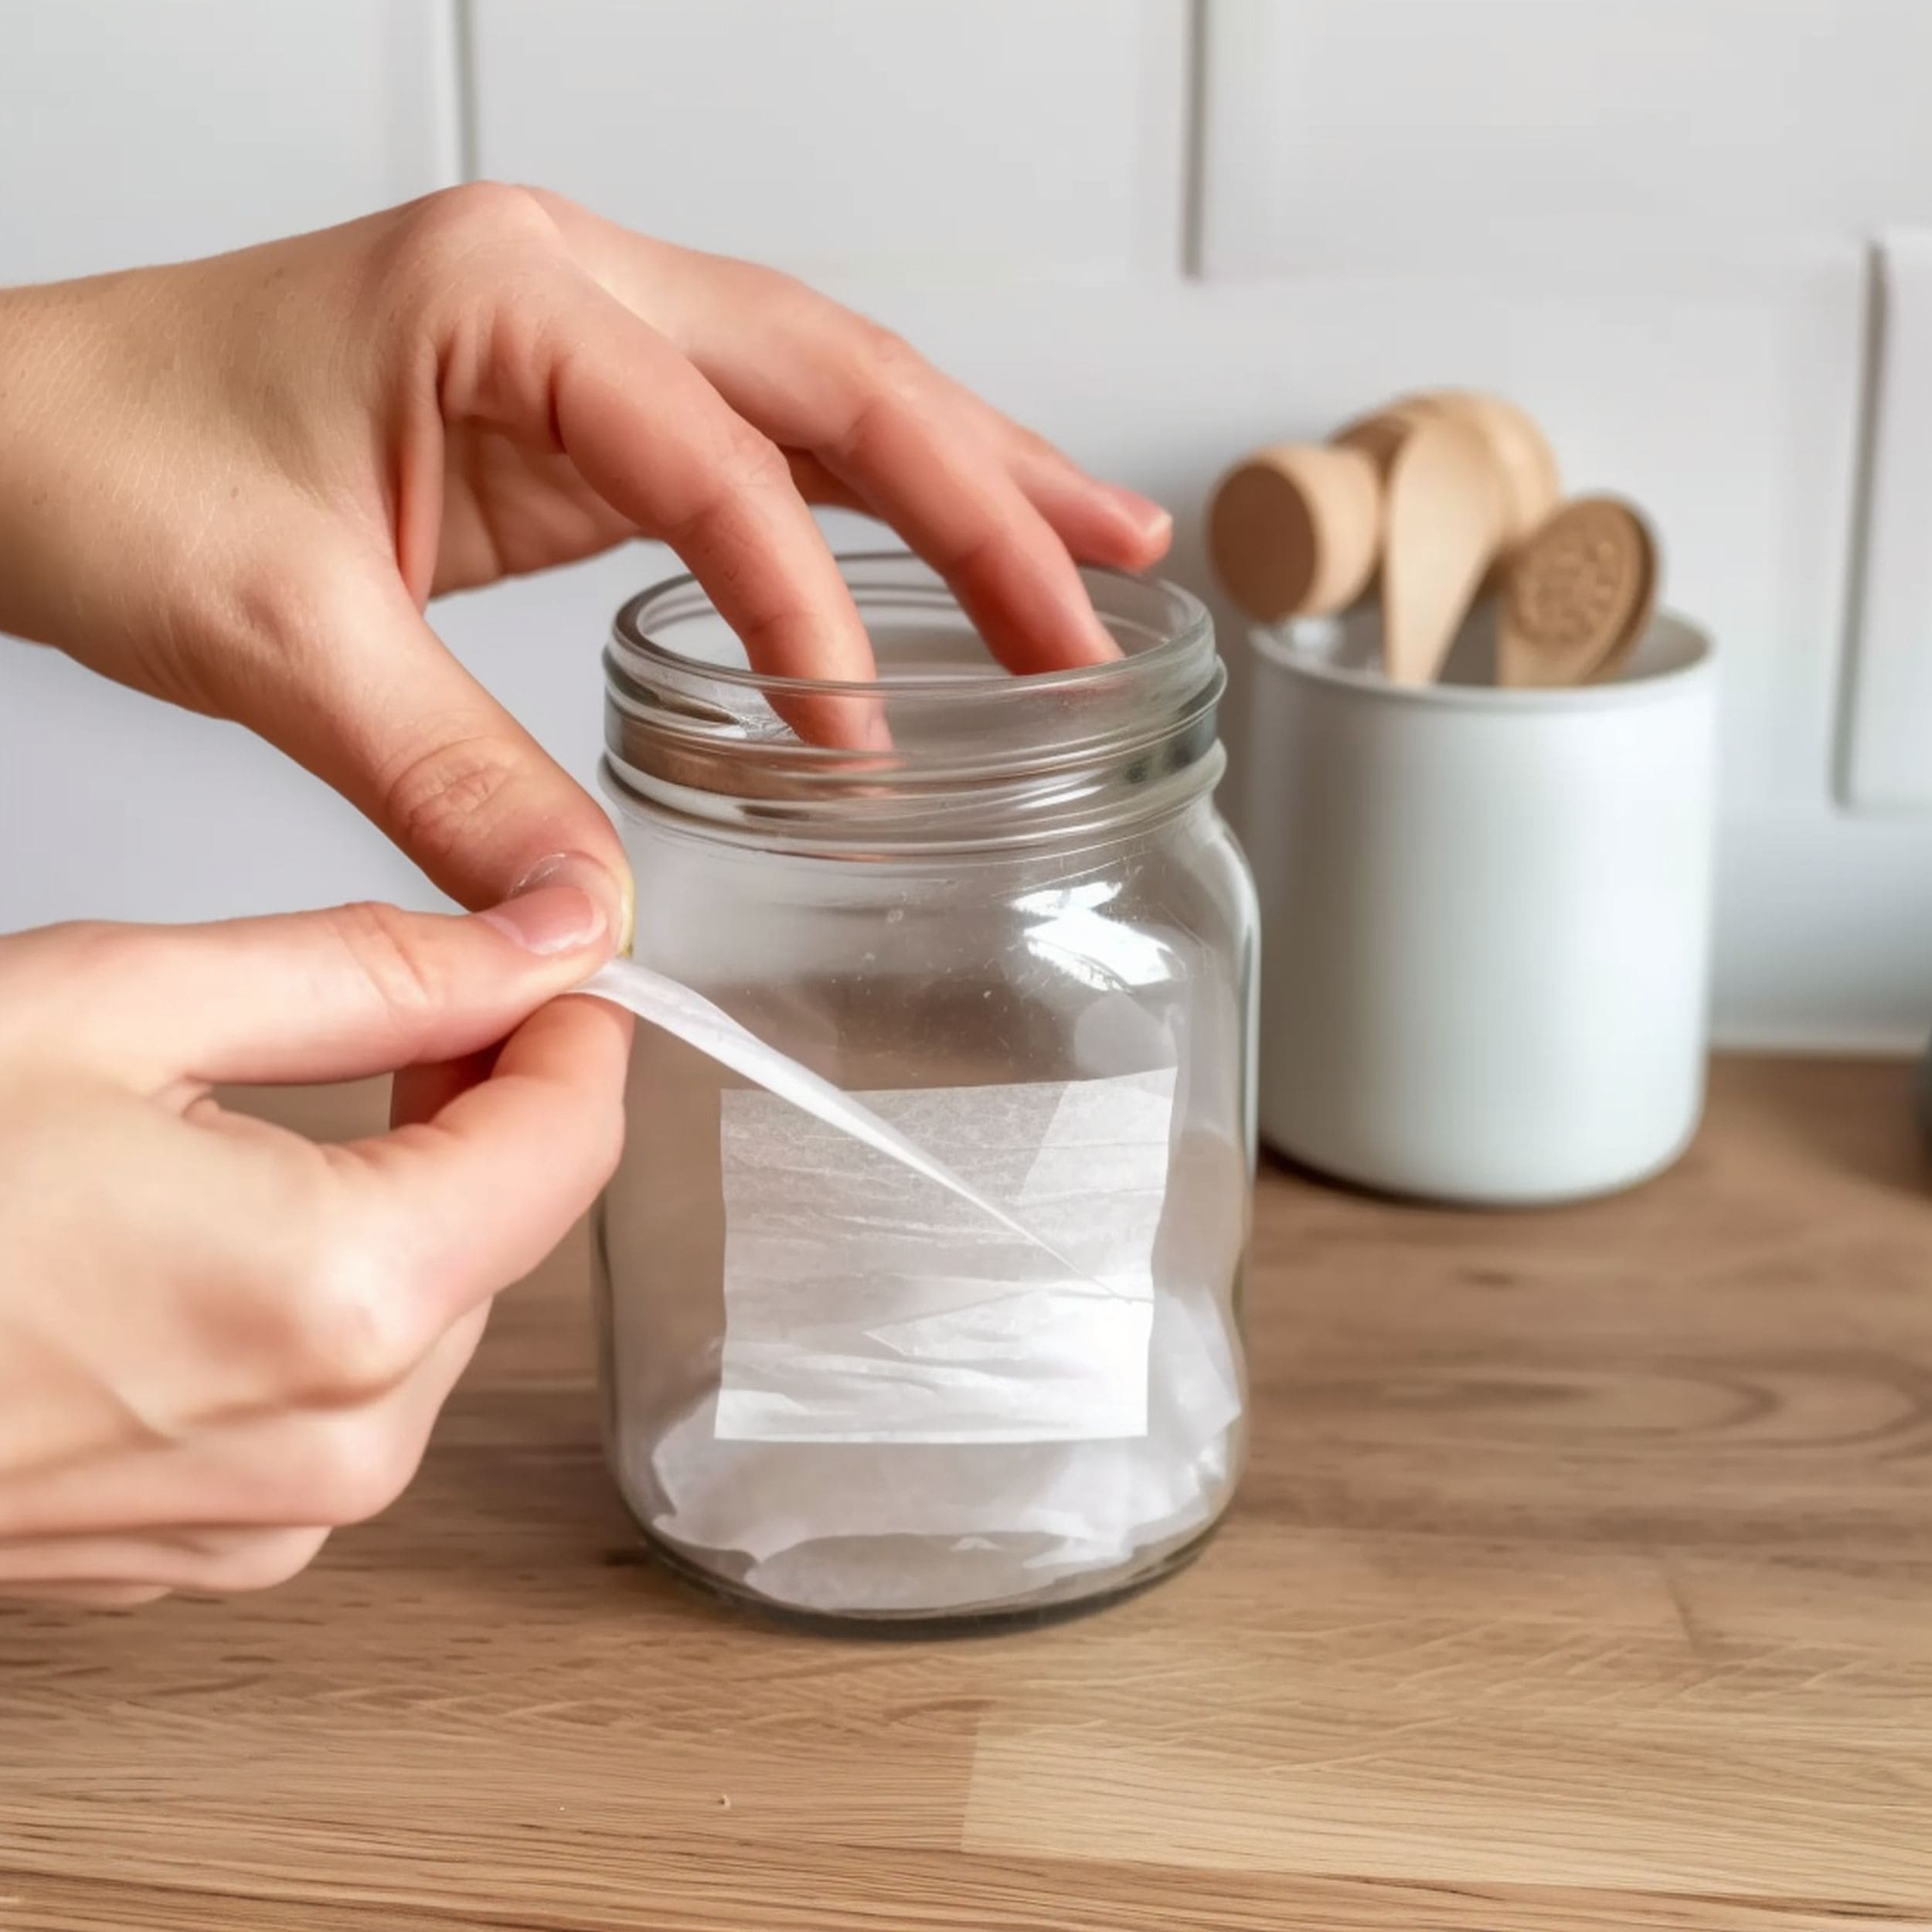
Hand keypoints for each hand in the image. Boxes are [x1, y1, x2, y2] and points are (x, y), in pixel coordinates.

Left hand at [0, 185, 1171, 931]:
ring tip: (1099, 548)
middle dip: (984, 497)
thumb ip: (453, 777)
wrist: (14, 426)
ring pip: (825, 391)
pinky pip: (761, 442)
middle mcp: (569, 287)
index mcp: (503, 297)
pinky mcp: (578, 409)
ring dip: (965, 473)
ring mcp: (584, 338)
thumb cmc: (107, 462)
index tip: (858, 746)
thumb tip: (595, 913)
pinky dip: (865, 503)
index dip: (805, 607)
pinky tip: (945, 551)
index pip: (718, 457)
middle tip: (1101, 598)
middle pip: (835, 377)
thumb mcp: (279, 635)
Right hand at [0, 875, 624, 1603]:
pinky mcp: (215, 1548)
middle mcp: (338, 1443)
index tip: (546, 969)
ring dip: (405, 1200)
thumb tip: (536, 943)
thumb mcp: (122, 1003)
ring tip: (285, 1112)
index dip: (574, 1032)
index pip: (570, 1143)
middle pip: (508, 1229)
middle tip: (409, 1010)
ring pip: (433, 1311)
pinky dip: (326, 1293)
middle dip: (483, 1110)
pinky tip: (226, 1226)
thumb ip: (374, 974)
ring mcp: (275, 1518)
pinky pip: (342, 1395)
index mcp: (343, 1297)